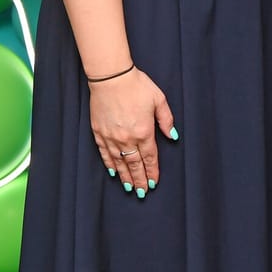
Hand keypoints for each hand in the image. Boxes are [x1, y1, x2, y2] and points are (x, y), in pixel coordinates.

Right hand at [89, 68, 177, 196]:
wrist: (111, 78)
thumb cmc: (137, 86)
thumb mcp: (159, 99)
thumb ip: (166, 120)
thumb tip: (173, 136)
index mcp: (144, 131)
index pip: (150, 157)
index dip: (152, 171)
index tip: (154, 183)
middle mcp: (127, 138)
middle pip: (134, 164)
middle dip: (140, 179)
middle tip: (142, 193)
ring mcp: (111, 137)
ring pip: (119, 162)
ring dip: (125, 177)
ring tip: (130, 188)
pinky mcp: (98, 133)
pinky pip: (104, 154)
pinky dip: (109, 165)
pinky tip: (113, 173)